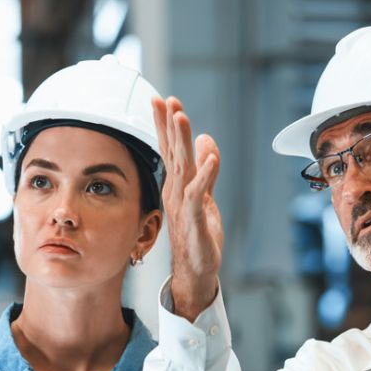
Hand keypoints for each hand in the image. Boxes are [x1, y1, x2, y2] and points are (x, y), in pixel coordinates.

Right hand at [151, 95, 222, 319]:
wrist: (196, 270)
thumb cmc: (199, 236)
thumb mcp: (205, 197)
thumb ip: (207, 169)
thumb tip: (206, 140)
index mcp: (177, 185)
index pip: (169, 150)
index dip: (165, 126)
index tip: (161, 101)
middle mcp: (176, 192)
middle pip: (172, 153)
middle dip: (169, 126)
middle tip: (166, 101)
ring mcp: (183, 205)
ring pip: (182, 168)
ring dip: (182, 142)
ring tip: (182, 117)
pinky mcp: (194, 220)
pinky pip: (198, 194)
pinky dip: (205, 175)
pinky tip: (209, 158)